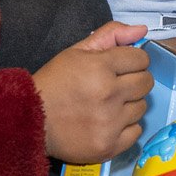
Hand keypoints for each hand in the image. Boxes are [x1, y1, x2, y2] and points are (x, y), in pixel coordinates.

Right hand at [33, 22, 151, 162]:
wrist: (29, 121)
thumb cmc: (54, 83)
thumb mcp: (76, 52)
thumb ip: (110, 35)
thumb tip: (142, 30)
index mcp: (99, 67)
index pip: (141, 59)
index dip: (132, 61)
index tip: (120, 67)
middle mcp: (108, 94)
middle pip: (146, 83)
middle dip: (134, 80)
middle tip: (115, 85)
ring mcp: (110, 123)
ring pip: (142, 107)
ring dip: (129, 104)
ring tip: (107, 105)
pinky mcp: (109, 146)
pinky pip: (137, 131)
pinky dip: (126, 127)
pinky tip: (108, 122)